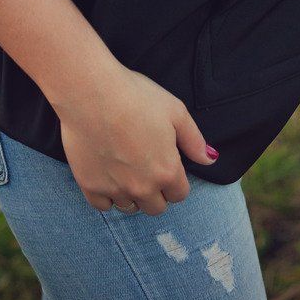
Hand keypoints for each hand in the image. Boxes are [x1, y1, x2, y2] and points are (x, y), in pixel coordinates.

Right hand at [54, 61, 217, 214]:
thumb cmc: (136, 96)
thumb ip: (194, 140)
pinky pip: (102, 206)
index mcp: (167, 171)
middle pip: (156, 207)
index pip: (180, 194)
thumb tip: (210, 159)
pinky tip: (106, 174)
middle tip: (146, 166)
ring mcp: (115, 189)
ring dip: (131, 194)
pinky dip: (106, 195)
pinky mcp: (89, 186)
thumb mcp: (175, 111)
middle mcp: (143, 188)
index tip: (166, 163)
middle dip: (155, 192)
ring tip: (125, 168)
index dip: (175, 180)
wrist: (90, 91)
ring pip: (129, 207)